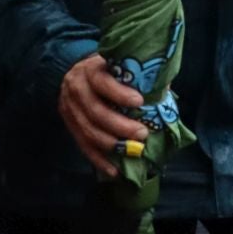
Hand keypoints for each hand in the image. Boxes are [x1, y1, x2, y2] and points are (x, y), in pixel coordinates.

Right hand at [58, 53, 145, 178]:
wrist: (78, 71)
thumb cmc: (110, 68)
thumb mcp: (122, 63)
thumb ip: (140, 75)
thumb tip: (164, 92)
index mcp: (91, 69)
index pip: (102, 82)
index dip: (119, 93)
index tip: (140, 102)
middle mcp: (76, 88)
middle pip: (95, 111)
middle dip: (120, 126)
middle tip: (143, 134)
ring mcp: (69, 108)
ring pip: (88, 131)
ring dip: (112, 145)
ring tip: (133, 150)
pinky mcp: (68, 124)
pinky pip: (82, 145)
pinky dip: (98, 159)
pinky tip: (113, 170)